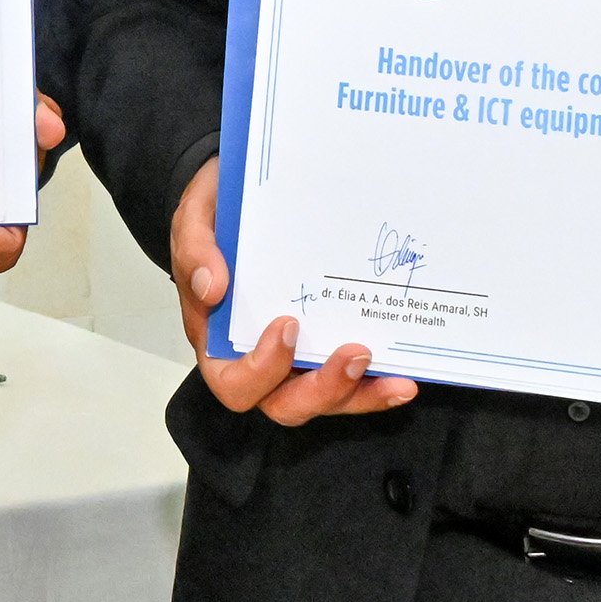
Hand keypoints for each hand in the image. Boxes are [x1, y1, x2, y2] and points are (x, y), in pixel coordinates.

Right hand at [168, 156, 416, 425]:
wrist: (244, 196)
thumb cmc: (216, 216)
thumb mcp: (195, 218)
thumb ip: (195, 250)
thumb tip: (212, 287)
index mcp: (218, 341)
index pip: (234, 382)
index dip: (261, 370)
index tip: (289, 325)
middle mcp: (259, 361)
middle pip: (285, 405)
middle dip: (324, 389)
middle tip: (356, 354)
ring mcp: (297, 358)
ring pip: (325, 399)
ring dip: (360, 395)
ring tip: (396, 377)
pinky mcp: (328, 345)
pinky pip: (352, 380)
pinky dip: (377, 384)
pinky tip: (405, 375)